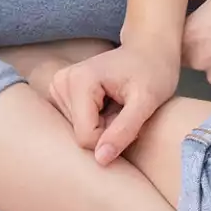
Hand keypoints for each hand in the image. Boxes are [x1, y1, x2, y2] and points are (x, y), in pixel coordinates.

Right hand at [47, 41, 178, 165]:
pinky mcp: (59, 93)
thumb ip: (124, 130)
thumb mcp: (146, 102)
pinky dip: (96, 122)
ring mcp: (57, 87)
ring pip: (78, 132)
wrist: (149, 50)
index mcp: (78, 81)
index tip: (133, 119)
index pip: (86, 136)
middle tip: (126, 111)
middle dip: (106, 131)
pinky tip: (108, 106)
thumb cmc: (153, 72)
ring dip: (102, 127)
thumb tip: (101, 160)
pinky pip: (76, 124)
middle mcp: (60, 82)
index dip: (113, 138)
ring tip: (118, 106)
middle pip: (80, 134)